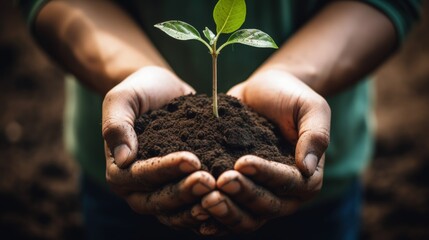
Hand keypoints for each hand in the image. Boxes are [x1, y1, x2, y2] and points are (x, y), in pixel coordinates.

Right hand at [102, 66, 214, 229]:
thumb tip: (124, 159)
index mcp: (119, 170)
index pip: (139, 176)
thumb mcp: (122, 98)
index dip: (164, 170)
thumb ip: (116, 125)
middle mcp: (137, 189)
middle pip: (158, 201)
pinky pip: (191, 208)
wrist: (163, 91)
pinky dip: (207, 209)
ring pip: (176, 212)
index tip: (191, 160)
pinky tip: (226, 201)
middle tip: (209, 181)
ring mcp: (160, 193)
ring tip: (219, 192)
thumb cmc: (140, 92)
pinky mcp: (181, 191)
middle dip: (184, 192)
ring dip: (197, 204)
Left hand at [200, 69, 329, 233]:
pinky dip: (215, 217)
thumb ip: (315, 135)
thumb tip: (307, 168)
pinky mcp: (239, 190)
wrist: (264, 91)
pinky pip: (229, 211)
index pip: (289, 183)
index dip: (266, 175)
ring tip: (205, 199)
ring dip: (227, 212)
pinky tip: (196, 214)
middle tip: (220, 182)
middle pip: (267, 206)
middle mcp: (286, 193)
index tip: (242, 162)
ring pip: (247, 217)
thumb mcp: (310, 107)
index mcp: (308, 176)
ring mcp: (260, 193)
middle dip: (243, 195)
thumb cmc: (290, 96)